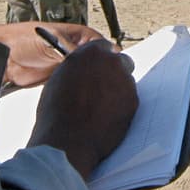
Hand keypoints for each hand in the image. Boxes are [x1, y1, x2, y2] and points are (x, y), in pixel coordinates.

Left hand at [0, 21, 106, 87]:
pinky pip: (73, 84)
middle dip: (101, 72)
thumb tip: (92, 60)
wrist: (4, 56)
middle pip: (96, 62)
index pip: (103, 46)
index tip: (116, 69)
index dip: (110, 57)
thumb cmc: (24, 38)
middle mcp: (76, 49)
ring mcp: (68, 65)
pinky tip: (80, 95)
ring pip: (86, 75)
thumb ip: (74, 51)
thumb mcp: (54, 42)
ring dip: (87, 82)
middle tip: (107, 83)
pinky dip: (76, 89)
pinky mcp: (59, 78)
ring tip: (94, 91)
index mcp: (79, 35)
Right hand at [27, 39, 138, 180]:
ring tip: (101, 108)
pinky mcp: (134, 102)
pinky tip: (108, 118)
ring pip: (127, 81)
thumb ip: (77, 67)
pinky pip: (130, 99)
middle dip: (115, 72)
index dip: (101, 60)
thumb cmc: (56, 113)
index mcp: (90, 53)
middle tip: (104, 88)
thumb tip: (84, 69)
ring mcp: (125, 82)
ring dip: (118, 90)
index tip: (100, 68)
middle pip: (121, 62)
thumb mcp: (59, 79)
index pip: (103, 47)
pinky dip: (122, 106)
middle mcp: (111, 62)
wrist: (67, 142)